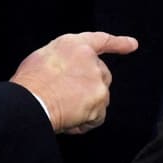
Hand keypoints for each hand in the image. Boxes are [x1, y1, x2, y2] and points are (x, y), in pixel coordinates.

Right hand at [10, 31, 137, 133]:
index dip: (118, 43)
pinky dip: (86, 122)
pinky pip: (98, 117)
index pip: (100, 41)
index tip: (133, 44)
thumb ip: (64, 60)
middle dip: (90, 87)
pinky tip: (70, 120)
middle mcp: (90, 59)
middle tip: (67, 98)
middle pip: (102, 74)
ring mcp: (97, 79)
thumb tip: (68, 73)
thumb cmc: (30, 82)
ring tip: (63, 109)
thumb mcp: (44, 58)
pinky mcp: (100, 99)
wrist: (31, 101)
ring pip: (100, 97)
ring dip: (86, 106)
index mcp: (74, 45)